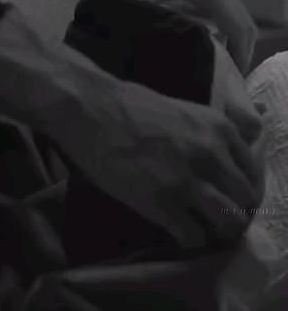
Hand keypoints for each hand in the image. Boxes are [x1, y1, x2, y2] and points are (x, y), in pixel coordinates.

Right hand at [0, 6, 262, 249]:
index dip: (239, 187)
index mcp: (218, 129)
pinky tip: (176, 230)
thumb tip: (221, 157)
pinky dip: (188, 239)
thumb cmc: (130, 104)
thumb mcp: (185, 109)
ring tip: (199, 225)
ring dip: (214, 228)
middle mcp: (211, 156)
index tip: (226, 193)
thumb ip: (209, 134)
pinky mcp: (162, 204)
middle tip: (213, 212)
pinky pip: (192, 237)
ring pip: (225, 222)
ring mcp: (188, 182)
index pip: (251, 172)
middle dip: (232, 209)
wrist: (92, 110)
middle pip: (242, 200)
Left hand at [101, 0, 257, 74]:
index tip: (228, 86)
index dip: (239, 58)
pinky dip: (220, 38)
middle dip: (238, 59)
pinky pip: (222, 18)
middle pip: (243, 28)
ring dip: (230, 49)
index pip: (239, 27)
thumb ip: (145, 24)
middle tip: (219, 88)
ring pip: (234, 24)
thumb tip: (158, 57)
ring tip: (211, 76)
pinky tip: (202, 56)